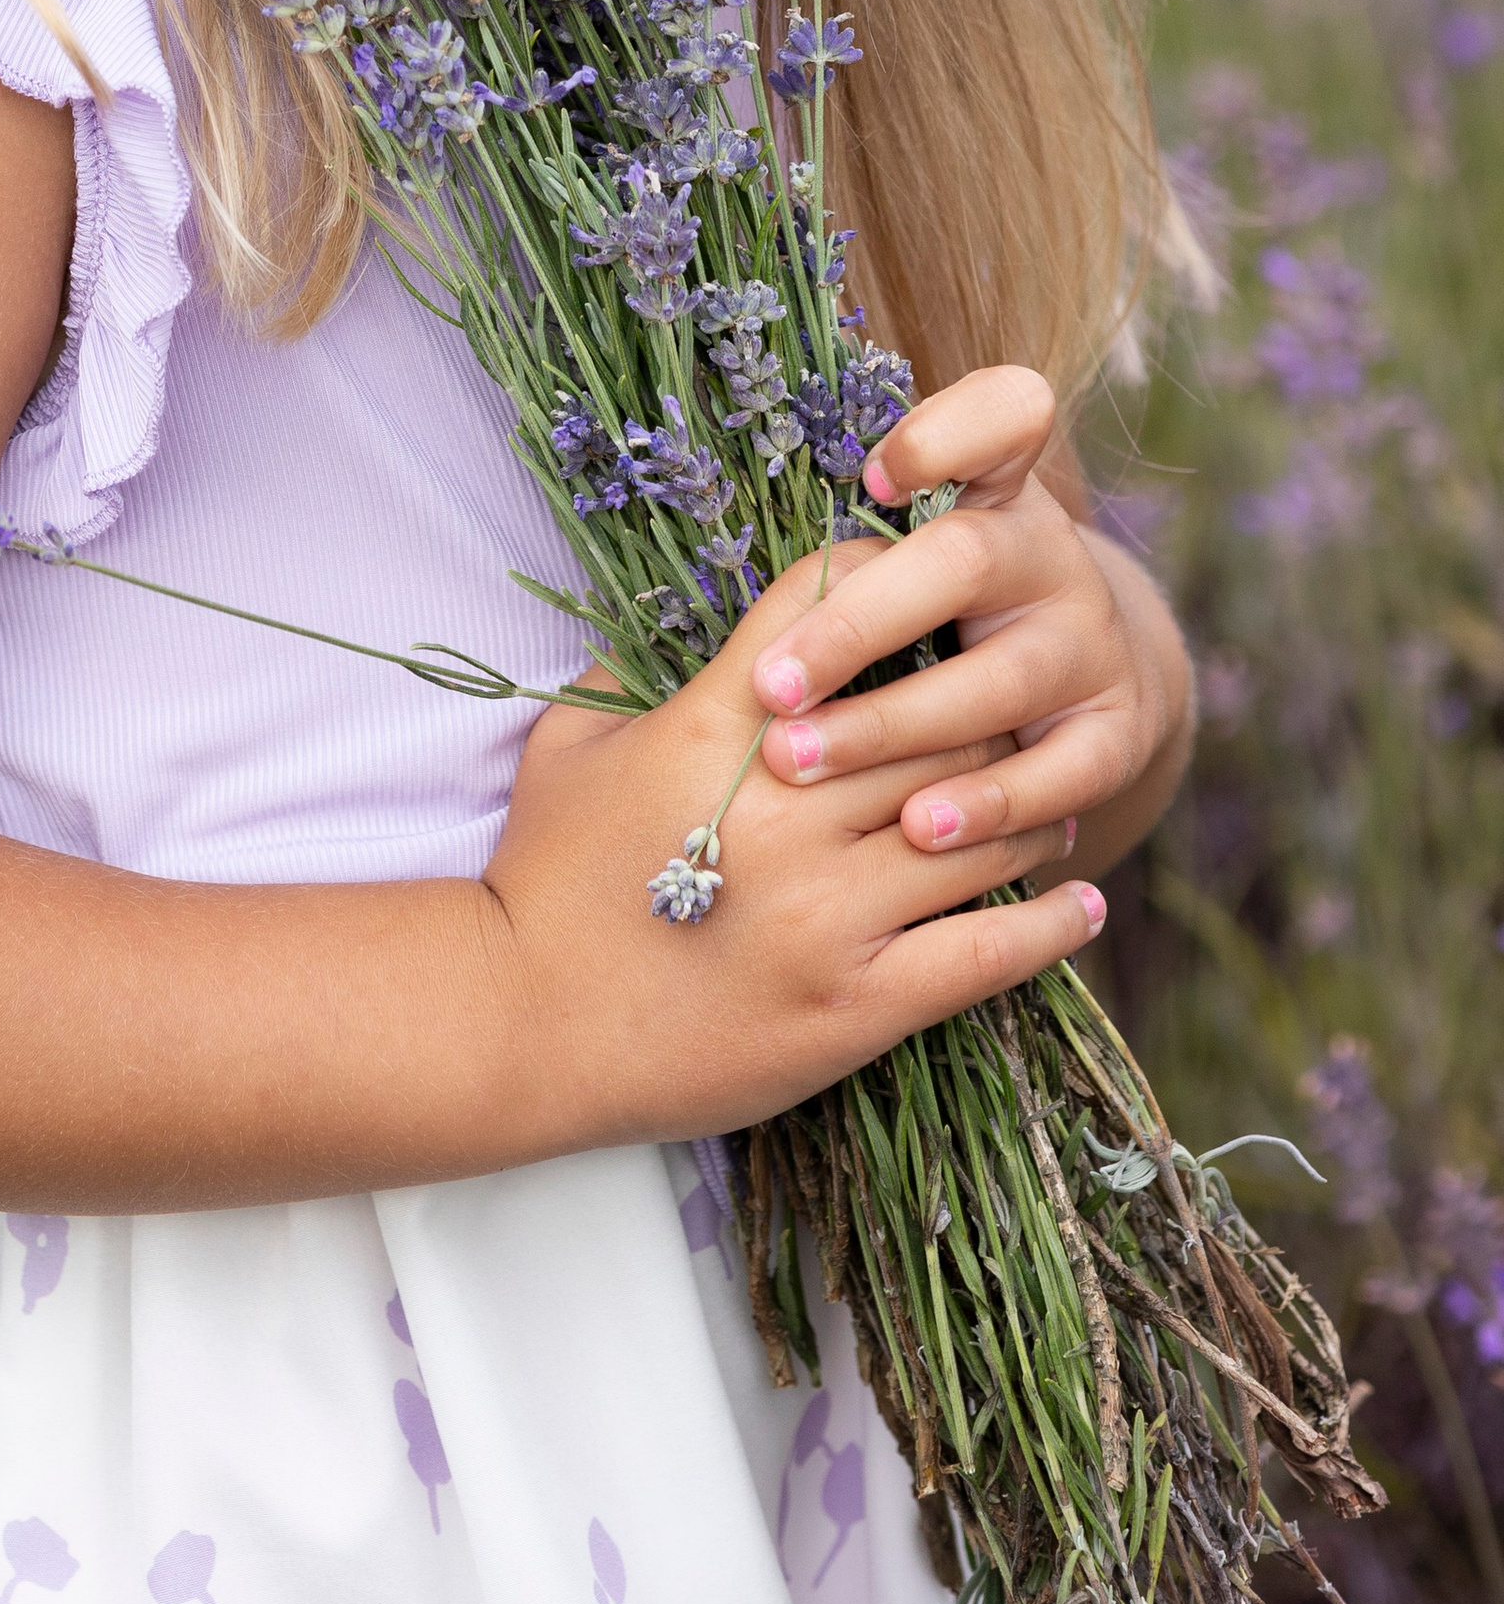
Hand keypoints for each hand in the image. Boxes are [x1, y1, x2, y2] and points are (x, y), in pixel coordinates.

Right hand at [484, 549, 1103, 1146]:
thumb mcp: (566, 745)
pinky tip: (1082, 903)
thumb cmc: (541, 876)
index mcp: (720, 729)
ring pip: (979, 827)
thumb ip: (624, 671)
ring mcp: (832, 911)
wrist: (521, 1023)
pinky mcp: (859, 1003)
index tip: (928, 581)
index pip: (831, 612)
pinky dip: (1048, 924)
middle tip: (1019, 697)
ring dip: (1029, 805)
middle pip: (937, 716)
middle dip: (983, 699)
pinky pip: (986, 952)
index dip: (888, 580)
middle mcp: (791, 808)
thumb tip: (675, 621)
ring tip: (1057, 797)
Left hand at [748, 365, 1193, 876]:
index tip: (869, 475)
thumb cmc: (939, 609)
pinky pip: (1061, 773)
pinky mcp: (1117, 732)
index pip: (1001, 417)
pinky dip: (988, 804)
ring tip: (802, 763)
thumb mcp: (904, 554)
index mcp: (995, 490)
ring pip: (999, 679)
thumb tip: (688, 553)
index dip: (946, 434)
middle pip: (965, 561)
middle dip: (857, 623)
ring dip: (892, 725)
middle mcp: (1050, 555)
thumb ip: (836, 545)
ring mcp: (1092, 644)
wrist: (1080, 680)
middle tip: (769, 685)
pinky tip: (916, 828)